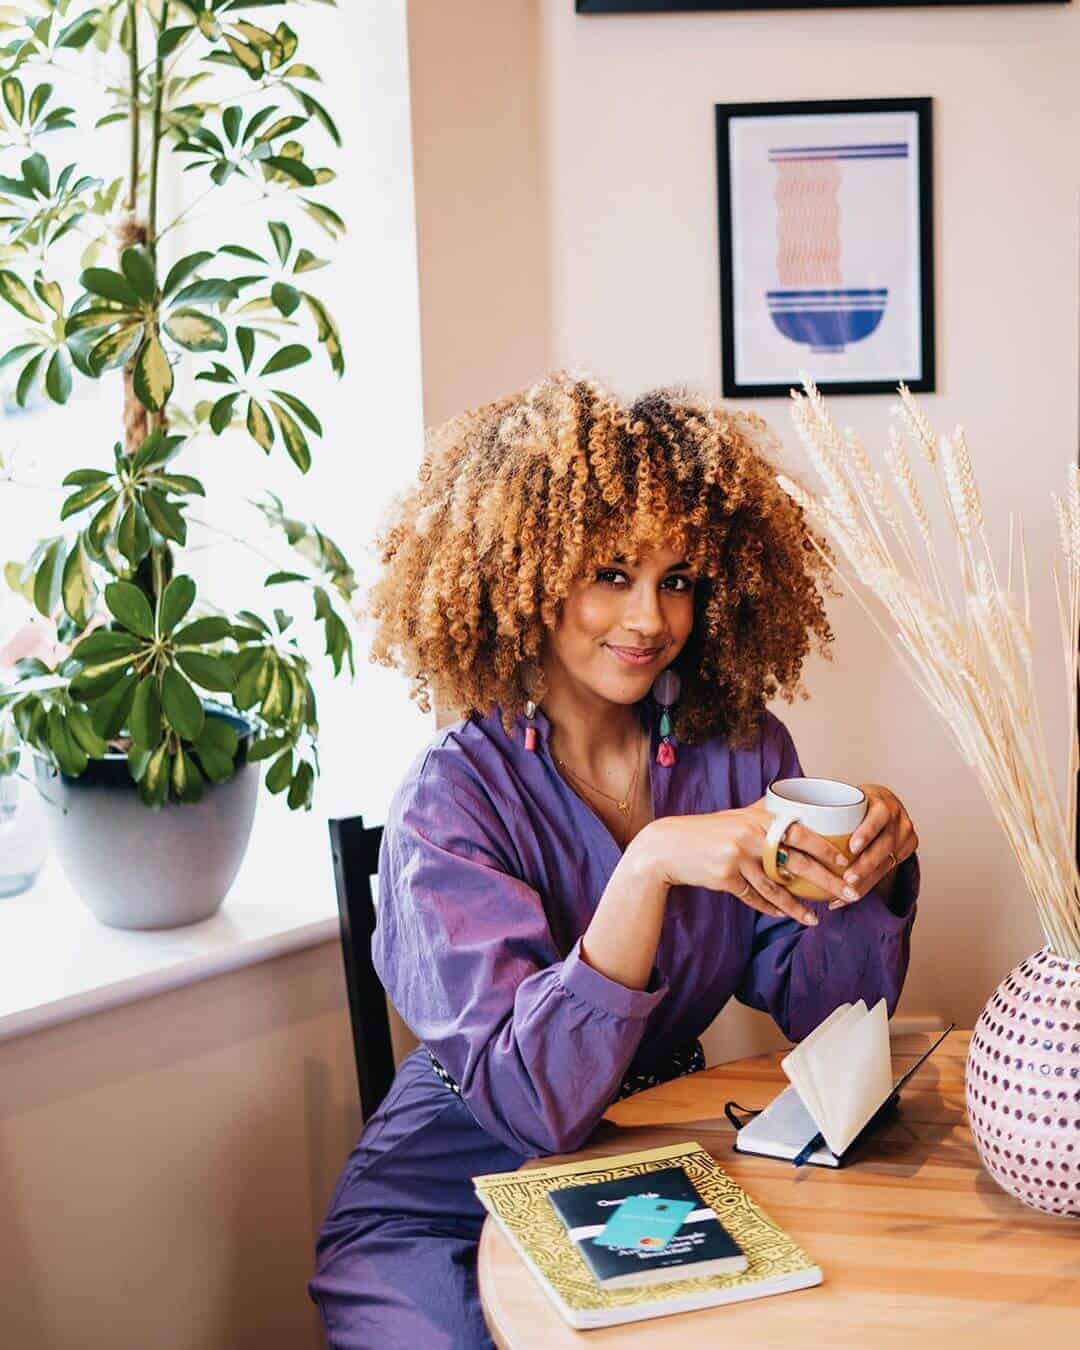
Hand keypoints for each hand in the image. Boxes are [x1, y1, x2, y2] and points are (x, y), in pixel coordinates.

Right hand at [631, 800, 857, 927]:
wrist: (668, 847)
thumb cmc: (706, 832)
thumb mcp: (736, 818)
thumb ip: (764, 816)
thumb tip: (795, 810)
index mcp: (758, 818)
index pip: (801, 832)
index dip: (826, 849)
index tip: (846, 863)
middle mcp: (750, 835)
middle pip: (798, 862)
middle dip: (828, 881)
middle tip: (849, 894)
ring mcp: (738, 857)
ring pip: (777, 887)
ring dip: (799, 907)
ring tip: (816, 919)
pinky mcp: (726, 877)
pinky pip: (755, 898)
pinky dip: (770, 909)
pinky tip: (784, 916)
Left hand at [824, 783, 917, 910]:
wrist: (886, 808)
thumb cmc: (858, 804)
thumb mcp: (848, 798)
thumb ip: (828, 807)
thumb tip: (783, 809)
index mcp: (883, 803)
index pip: (879, 816)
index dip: (867, 832)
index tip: (852, 847)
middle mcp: (899, 820)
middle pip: (885, 845)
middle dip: (866, 864)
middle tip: (847, 879)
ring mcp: (906, 837)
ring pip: (887, 863)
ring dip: (865, 881)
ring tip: (846, 893)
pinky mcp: (906, 852)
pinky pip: (886, 874)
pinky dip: (865, 888)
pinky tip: (846, 901)